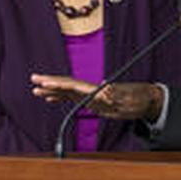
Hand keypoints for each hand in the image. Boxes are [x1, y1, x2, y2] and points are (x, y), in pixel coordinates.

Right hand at [30, 75, 163, 121]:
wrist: (146, 100)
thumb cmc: (139, 99)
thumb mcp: (129, 99)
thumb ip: (117, 96)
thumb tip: (105, 92)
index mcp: (98, 90)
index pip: (74, 85)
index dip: (59, 84)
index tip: (46, 83)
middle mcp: (92, 90)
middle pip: (67, 85)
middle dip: (50, 82)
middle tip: (34, 79)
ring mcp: (91, 94)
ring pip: (67, 91)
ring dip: (52, 90)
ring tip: (36, 90)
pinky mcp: (92, 100)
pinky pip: (72, 98)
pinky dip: (60, 97)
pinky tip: (50, 98)